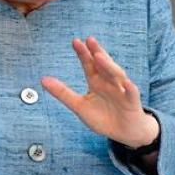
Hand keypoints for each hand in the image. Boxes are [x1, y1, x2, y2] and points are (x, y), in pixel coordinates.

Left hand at [40, 36, 159, 147]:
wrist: (124, 133)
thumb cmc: (103, 117)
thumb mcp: (79, 106)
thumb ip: (63, 93)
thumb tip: (43, 80)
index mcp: (96, 82)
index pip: (89, 64)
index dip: (83, 54)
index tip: (75, 41)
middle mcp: (109, 83)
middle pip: (103, 65)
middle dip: (97, 52)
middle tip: (89, 40)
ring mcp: (121, 91)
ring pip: (116, 75)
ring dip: (108, 65)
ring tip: (99, 56)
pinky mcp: (132, 103)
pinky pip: (131, 94)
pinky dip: (129, 88)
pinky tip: (125, 82)